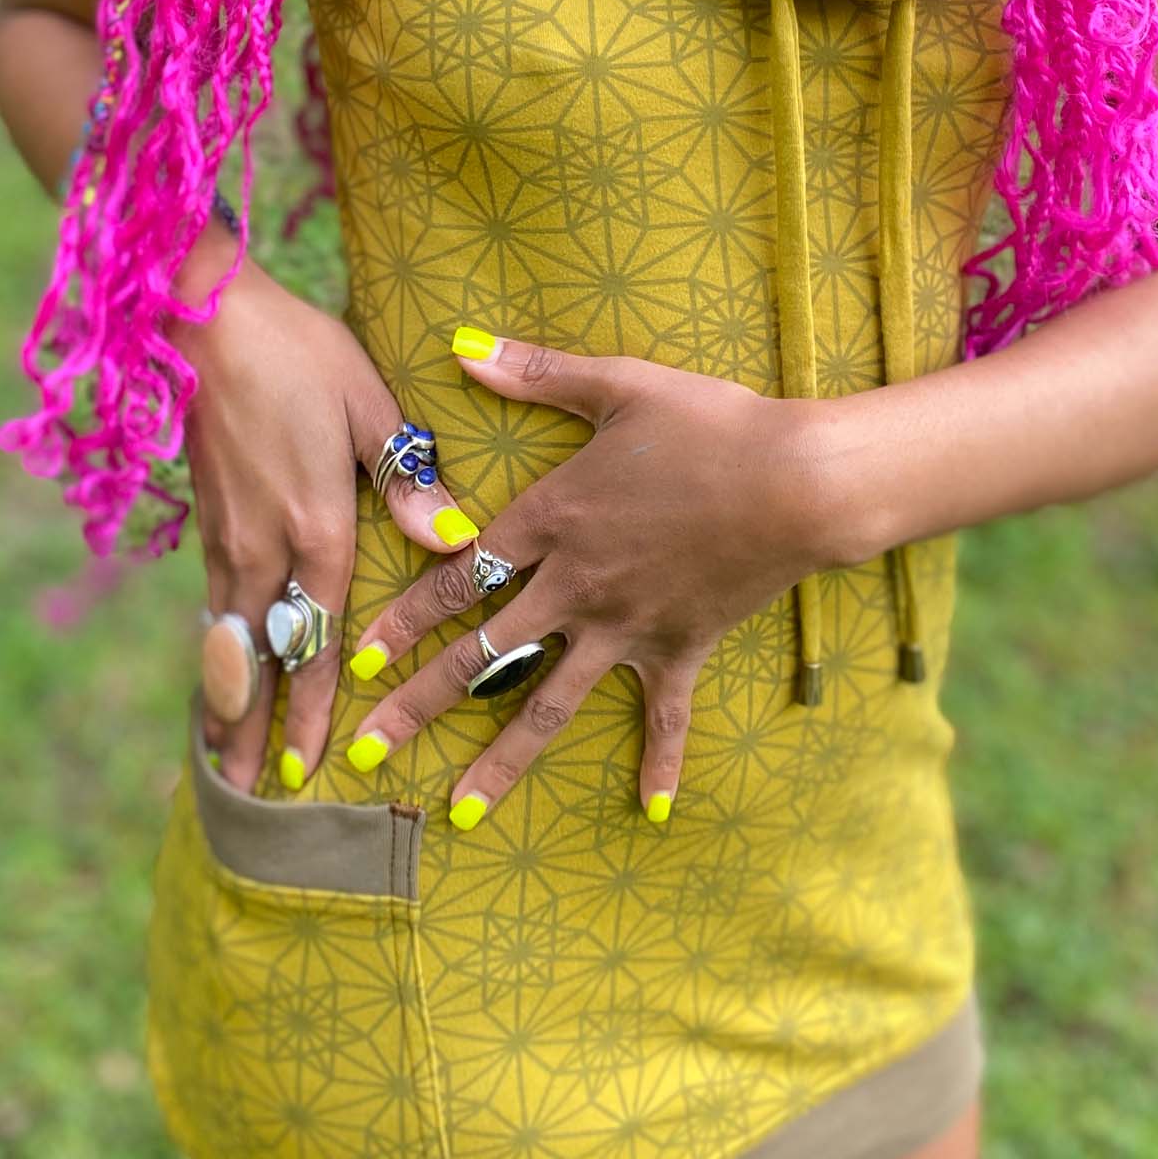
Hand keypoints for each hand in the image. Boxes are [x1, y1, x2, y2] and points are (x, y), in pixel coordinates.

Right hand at [169, 231, 481, 792]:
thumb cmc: (296, 348)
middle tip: (245, 795)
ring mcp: (224, 532)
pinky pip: (210, 601)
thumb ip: (405, 479)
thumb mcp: (366, 401)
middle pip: (259, 656)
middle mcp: (262, 542)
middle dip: (250, 728)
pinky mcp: (205, 514)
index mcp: (314, 521)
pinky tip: (217, 669)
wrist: (200, 313)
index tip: (304, 763)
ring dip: (224, 699)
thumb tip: (457, 541)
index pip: (321, 633)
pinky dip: (212, 649)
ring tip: (220, 756)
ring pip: (225, 637)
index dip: (311, 703)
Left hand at [339, 328, 831, 827]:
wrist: (799, 480)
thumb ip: (536, 372)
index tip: (358, 659)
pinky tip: (650, 811)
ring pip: (549, 704)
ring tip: (460, 812)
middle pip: (481, 656)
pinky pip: (664, 718)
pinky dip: (660, 765)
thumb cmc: (710, 425)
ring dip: (502, 760)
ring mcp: (626, 627)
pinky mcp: (680, 648)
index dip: (403, 619)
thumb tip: (459, 346)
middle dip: (418, 705)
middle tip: (366, 749)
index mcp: (551, 521)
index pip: (457, 578)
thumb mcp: (619, 384)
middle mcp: (575, 586)